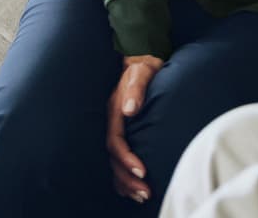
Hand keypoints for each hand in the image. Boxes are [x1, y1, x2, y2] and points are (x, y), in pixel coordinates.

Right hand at [107, 54, 163, 203]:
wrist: (142, 61)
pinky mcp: (122, 132)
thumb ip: (136, 88)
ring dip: (125, 182)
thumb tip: (130, 109)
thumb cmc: (144, 67)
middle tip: (145, 192)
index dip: (127, 159)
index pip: (116, 142)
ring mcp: (115, 129)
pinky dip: (123, 176)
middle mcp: (112, 123)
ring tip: (141, 196)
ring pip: (114, 163)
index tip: (142, 172)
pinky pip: (118, 160)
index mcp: (114, 111)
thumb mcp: (142, 72)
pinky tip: (133, 188)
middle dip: (127, 179)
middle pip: (114, 159)